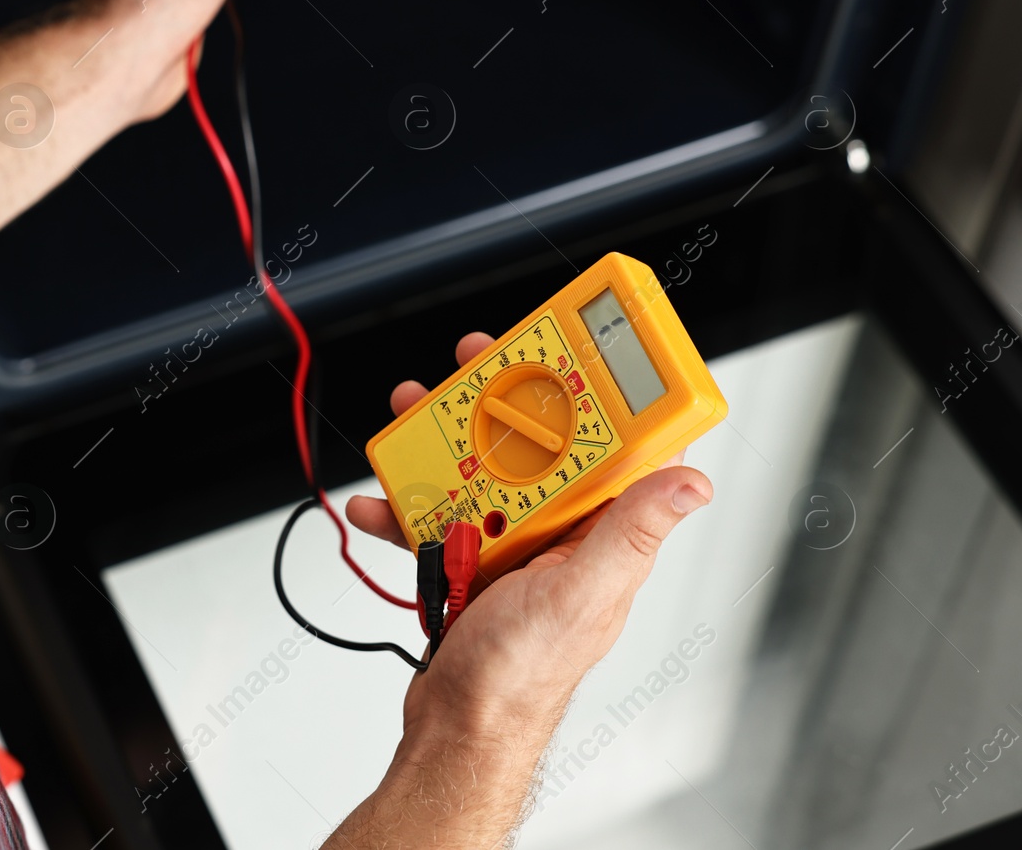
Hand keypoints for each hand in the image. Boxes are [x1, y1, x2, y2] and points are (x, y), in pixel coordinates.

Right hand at [330, 332, 713, 847]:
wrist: (458, 726)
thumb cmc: (524, 677)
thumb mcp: (582, 594)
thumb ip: (631, 533)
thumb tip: (693, 481)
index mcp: (601, 533)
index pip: (618, 446)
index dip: (601, 392)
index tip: (578, 349)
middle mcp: (561, 533)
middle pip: (536, 442)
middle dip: (499, 398)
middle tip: (473, 363)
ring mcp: (513, 543)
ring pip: (479, 467)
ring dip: (438, 442)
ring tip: (411, 422)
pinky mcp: (468, 556)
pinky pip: (435, 513)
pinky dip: (404, 505)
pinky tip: (382, 504)